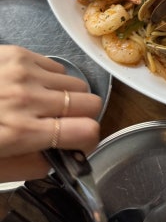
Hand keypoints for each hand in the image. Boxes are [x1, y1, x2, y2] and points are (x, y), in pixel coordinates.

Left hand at [0, 45, 100, 180]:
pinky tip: (30, 90)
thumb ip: (29, 167)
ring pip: (76, 85)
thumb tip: (57, 160)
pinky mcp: (17, 54)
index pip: (87, 132)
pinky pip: (56, 67)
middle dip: (82, 118)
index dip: (88, 142)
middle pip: (91, 104)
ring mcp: (24, 73)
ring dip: (66, 98)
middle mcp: (27, 100)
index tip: (80, 144)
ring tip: (43, 107)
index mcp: (21, 133)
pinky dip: (50, 81)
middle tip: (63, 125)